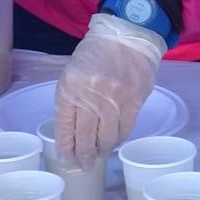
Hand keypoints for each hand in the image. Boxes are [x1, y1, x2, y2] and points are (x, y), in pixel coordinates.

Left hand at [54, 12, 166, 167]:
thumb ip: (71, 99)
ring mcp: (114, 100)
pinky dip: (118, 139)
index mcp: (70, 86)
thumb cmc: (95, 53)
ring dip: (102, 151)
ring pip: (106, 137)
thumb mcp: (72, 72)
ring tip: (99, 156)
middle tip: (83, 165)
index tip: (66, 158)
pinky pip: (125, 129)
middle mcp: (91, 95)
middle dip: (83, 155)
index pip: (65, 126)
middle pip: (85, 136)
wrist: (127, 34)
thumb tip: (72, 130)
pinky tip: (114, 142)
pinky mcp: (134, 102)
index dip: (66, 146)